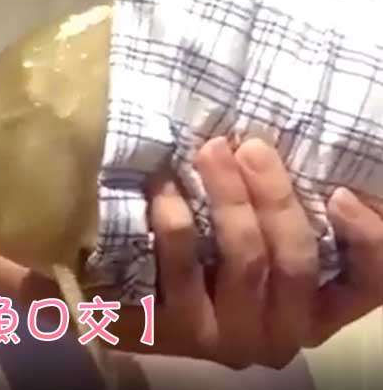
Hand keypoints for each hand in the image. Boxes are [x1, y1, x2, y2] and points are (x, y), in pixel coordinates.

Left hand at [124, 137, 382, 368]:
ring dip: (229, 198)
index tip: (342, 192)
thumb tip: (284, 159)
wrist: (126, 305)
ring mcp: (227, 338)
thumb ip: (279, 219)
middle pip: (293, 261)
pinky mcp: (175, 333)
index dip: (368, 241)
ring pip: (244, 260)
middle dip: (275, 195)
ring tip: (209, 152)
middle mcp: (279, 334)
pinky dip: (177, 220)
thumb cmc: (204, 265)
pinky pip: (182, 268)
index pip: (366, 286)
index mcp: (313, 311)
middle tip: (249, 146)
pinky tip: (165, 187)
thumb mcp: (256, 244)